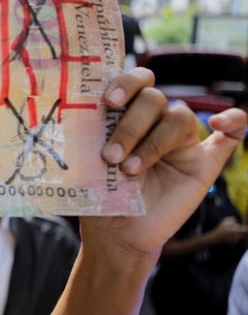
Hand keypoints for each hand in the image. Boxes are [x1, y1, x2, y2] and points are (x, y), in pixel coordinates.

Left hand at [81, 68, 246, 262]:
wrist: (115, 233)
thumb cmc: (100, 195)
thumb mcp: (89, 162)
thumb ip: (93, 136)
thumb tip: (81, 114)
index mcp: (128, 114)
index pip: (136, 81)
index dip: (125, 83)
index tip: (109, 102)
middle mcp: (156, 123)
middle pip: (154, 99)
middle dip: (130, 125)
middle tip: (110, 155)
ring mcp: (181, 143)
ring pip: (178, 117)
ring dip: (153, 142)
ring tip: (129, 170)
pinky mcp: (203, 164)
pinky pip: (232, 136)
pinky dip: (235, 122)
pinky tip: (220, 122)